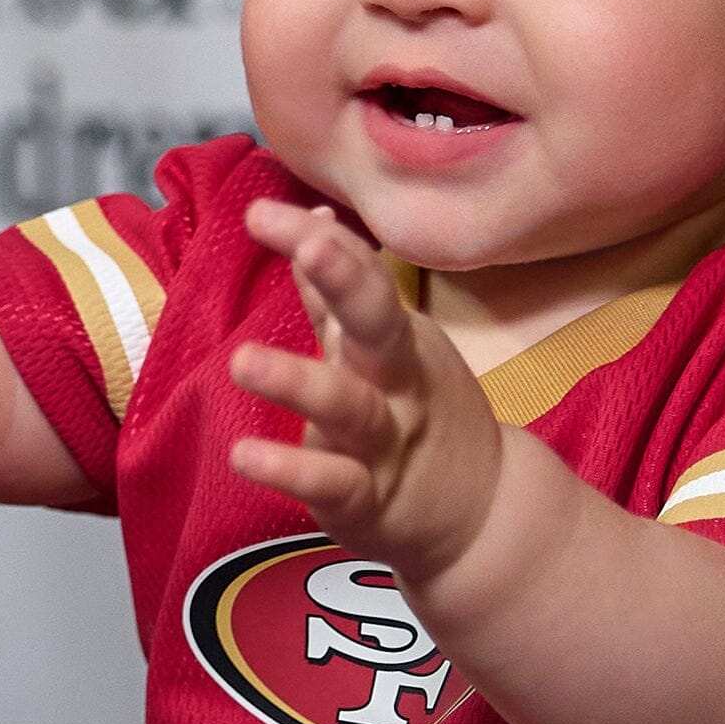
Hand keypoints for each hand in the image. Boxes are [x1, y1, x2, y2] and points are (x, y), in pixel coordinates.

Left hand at [229, 199, 509, 582]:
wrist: (482, 512)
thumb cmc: (418, 414)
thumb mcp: (387, 351)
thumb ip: (340, 294)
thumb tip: (313, 221)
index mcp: (398, 340)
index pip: (363, 275)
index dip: (316, 241)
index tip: (261, 212)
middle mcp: (398, 384)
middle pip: (378, 325)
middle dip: (347, 281)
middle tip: (308, 248)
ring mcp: (386, 444)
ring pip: (349, 407)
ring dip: (298, 383)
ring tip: (242, 361)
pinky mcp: (368, 502)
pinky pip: (334, 483)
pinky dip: (292, 471)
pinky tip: (244, 455)